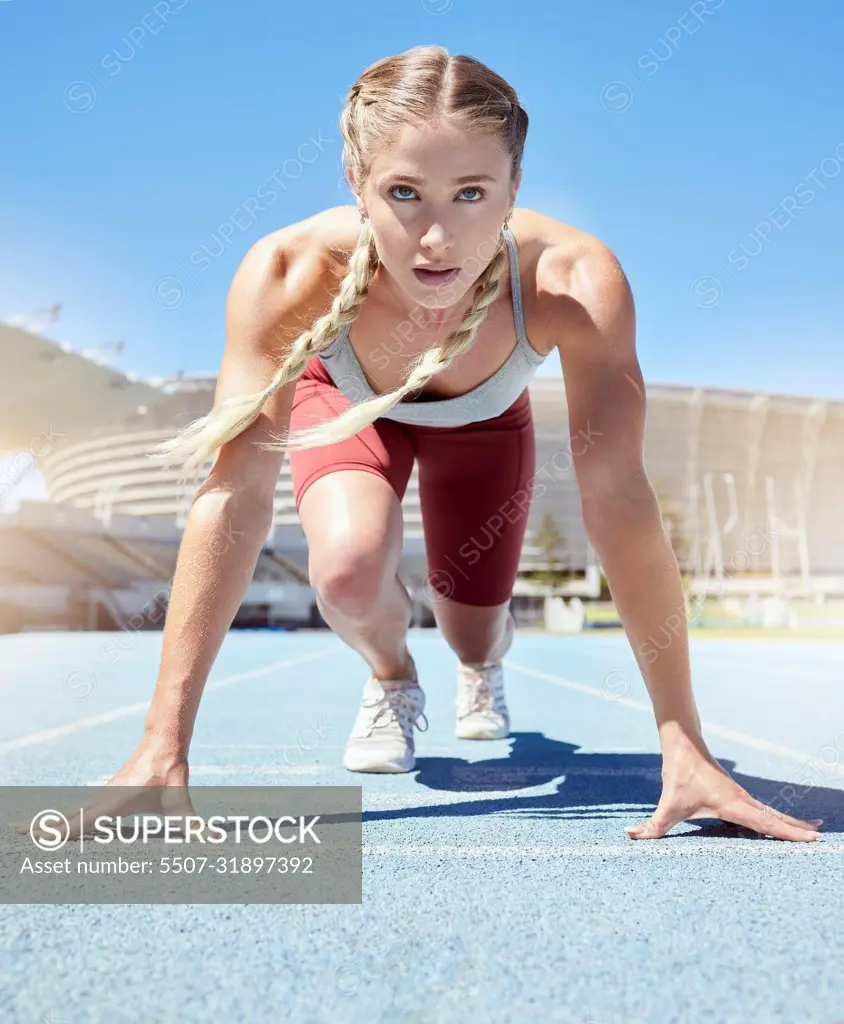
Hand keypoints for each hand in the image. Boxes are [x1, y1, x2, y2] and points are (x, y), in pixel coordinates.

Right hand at [11, 735, 196, 842]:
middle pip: (67, 817)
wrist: (164, 742)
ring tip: (25, 831)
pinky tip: (54, 825)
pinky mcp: (105, 794)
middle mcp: (103, 799)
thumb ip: (197, 826)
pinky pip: (78, 809)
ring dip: (47, 823)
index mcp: (114, 804)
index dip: (61, 831)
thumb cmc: (172, 773)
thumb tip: (214, 841)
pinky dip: (62, 818)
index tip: (40, 837)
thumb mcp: (183, 802)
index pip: (83, 822)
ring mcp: (102, 796)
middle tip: (16, 833)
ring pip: (70, 812)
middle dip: (43, 828)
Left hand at [625, 744, 822, 841]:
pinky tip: (781, 820)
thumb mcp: (667, 804)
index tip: (809, 839)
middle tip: (819, 838)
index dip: (787, 833)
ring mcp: (740, 796)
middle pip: (773, 818)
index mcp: (732, 805)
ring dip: (789, 821)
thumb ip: (652, 825)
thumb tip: (631, 835)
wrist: (683, 743)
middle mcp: (741, 800)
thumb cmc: (678, 774)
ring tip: (811, 830)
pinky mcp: (735, 793)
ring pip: (769, 812)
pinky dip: (775, 815)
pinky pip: (761, 808)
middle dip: (796, 829)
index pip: (764, 823)